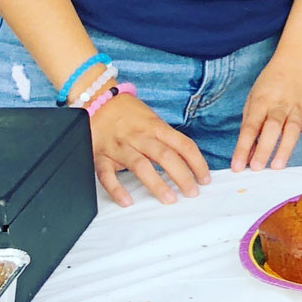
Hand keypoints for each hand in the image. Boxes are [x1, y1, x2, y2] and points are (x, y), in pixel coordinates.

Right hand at [89, 93, 211, 207]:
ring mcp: (120, 147)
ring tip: (169, 199)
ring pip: (140, 166)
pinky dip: (116, 189)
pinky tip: (127, 201)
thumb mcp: (152, 119)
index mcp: (156, 126)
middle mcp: (139, 136)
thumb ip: (166, 137)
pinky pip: (107, 175)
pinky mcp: (101, 156)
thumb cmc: (128, 112)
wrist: (96, 100)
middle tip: (192, 193)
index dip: (197, 163)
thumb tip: (186, 158)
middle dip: (182, 176)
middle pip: (165, 156)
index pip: (183, 145)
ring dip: (156, 184)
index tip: (205, 178)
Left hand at [232, 49, 301, 170]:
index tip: (237, 166)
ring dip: (285, 149)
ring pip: (293, 131)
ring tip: (277, 167)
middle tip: (257, 168)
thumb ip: (249, 124)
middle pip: (272, 128)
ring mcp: (300, 110)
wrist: (300, 57)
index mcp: (262, 101)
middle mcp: (281, 105)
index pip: (251, 127)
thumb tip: (246, 154)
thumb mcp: (254, 95)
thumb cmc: (274, 79)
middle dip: (264, 149)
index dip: (242, 147)